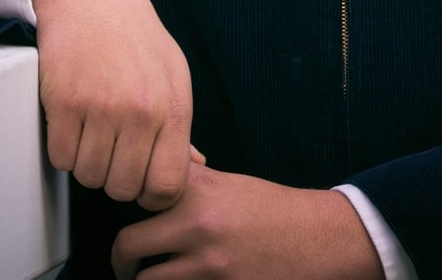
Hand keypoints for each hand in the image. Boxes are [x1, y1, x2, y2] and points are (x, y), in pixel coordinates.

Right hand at [31, 0, 195, 208]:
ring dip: (85, 161)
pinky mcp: (65, 102)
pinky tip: (71, 121)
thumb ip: (179, 125)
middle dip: (113, 177)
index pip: (167, 186)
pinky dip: (61, 147)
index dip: (149, 193)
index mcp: (173, 107)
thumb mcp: (171, 73)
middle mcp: (141, 111)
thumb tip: (194, 164)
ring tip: (90, 130)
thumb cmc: (133, 34)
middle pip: (122, 188)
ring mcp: (102, 108)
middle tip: (110, 150)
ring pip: (88, 176)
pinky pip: (60, 157)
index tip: (138, 179)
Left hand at [111, 164, 382, 279]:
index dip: (123, 206)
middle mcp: (198, 225)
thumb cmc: (274, 211)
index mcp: (198, 190)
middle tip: (125, 266)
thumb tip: (150, 174)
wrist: (321, 239)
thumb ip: (189, 180)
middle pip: (127, 246)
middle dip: (120, 262)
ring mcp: (208, 265)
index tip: (125, 218)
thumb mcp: (229, 182)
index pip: (134, 193)